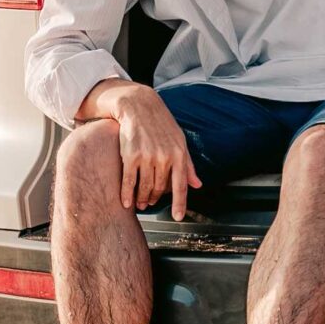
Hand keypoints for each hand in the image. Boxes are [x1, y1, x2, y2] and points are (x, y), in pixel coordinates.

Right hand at [108, 85, 202, 220]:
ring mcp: (147, 157)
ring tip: (140, 204)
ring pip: (145, 188)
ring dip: (142, 199)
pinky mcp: (130, 156)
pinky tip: (126, 202)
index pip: (181, 186)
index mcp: (178, 154)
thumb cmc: (160, 124)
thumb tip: (198, 185)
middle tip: (150, 204)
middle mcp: (164, 157)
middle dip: (155, 199)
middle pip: (159, 189)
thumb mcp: (179, 141)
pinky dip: (127, 194)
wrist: (138, 105)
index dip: (180, 204)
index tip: (178, 218)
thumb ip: (188, 164)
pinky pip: (129, 181)